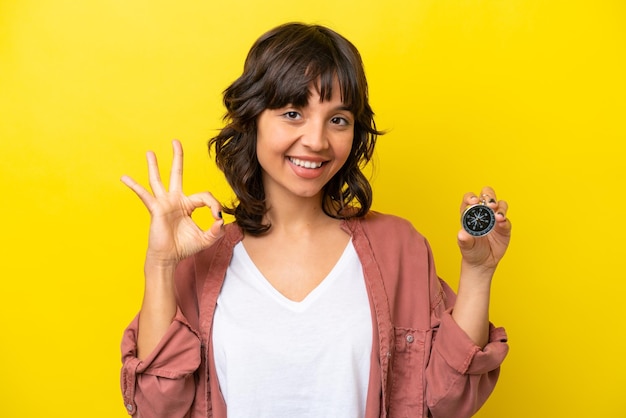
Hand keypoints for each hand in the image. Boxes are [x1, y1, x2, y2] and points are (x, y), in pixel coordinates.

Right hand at [121, 140, 223, 266]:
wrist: (169, 258)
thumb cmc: (185, 248)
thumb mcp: (206, 239)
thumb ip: (216, 230)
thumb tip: (221, 220)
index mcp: (188, 205)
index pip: (204, 196)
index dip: (214, 205)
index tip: (217, 217)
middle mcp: (175, 200)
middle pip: (176, 174)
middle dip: (177, 158)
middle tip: (176, 142)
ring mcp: (164, 203)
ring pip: (159, 181)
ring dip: (154, 166)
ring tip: (149, 152)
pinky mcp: (155, 209)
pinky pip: (144, 195)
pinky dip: (134, 186)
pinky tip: (124, 177)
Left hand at [457, 186, 510, 272]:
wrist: (482, 262)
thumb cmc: (471, 250)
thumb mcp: (465, 245)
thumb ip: (464, 239)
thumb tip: (462, 234)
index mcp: (470, 213)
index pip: (470, 198)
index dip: (471, 197)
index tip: (474, 201)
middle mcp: (483, 212)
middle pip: (487, 195)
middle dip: (489, 196)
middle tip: (490, 204)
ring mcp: (495, 218)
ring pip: (500, 204)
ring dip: (500, 207)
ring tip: (498, 216)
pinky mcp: (504, 227)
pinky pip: (507, 220)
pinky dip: (505, 220)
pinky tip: (502, 223)